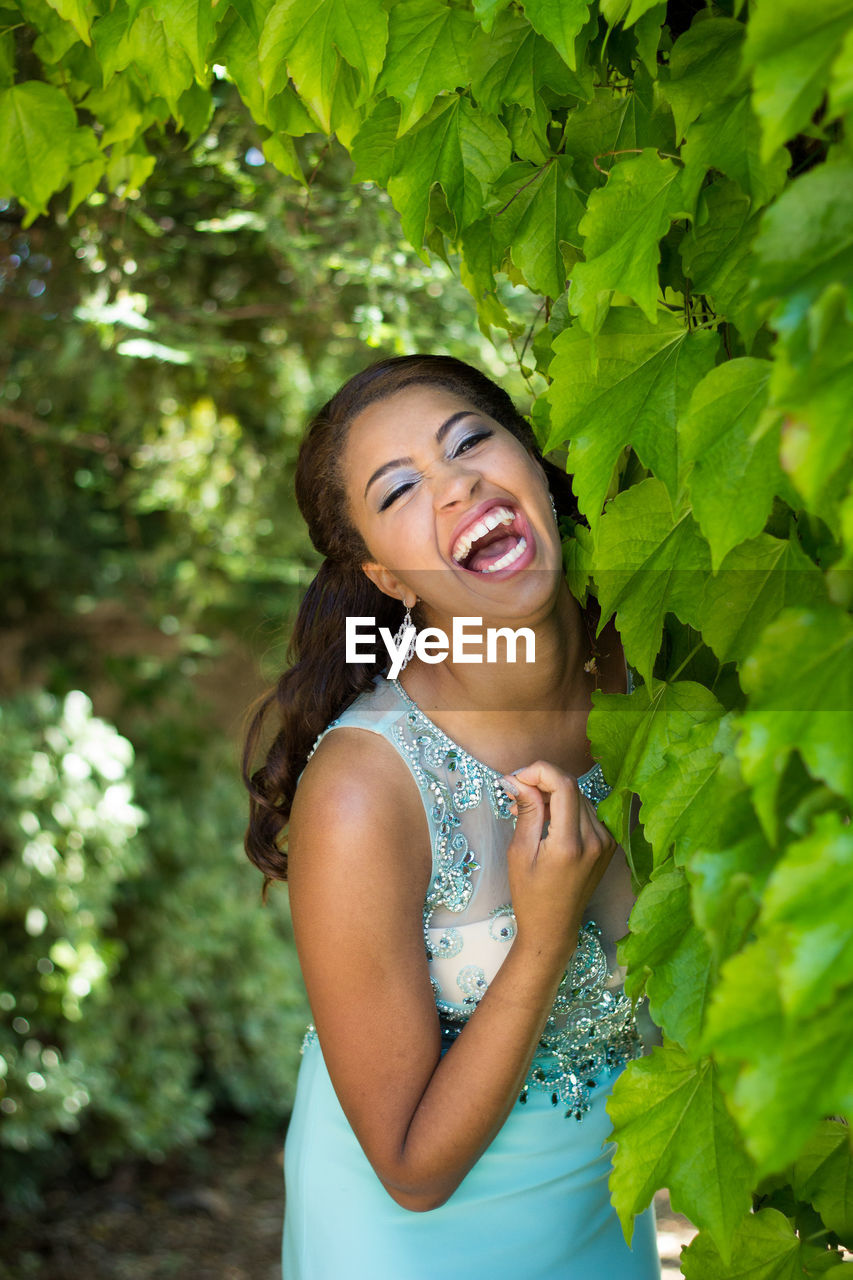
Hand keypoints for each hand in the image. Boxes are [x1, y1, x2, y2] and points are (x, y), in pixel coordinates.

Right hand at [500, 761, 616, 966]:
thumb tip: (518, 779)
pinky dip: (567, 808)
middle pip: (572, 788)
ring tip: (529, 809)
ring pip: (580, 798)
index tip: (517, 778)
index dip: (539, 771)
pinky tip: (549, 820)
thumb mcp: (520, 852)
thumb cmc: (530, 895)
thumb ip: (526, 811)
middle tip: (516, 793)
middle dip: (542, 782)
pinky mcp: (608, 844)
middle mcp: (595, 840)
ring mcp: (606, 842)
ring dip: (554, 794)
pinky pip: (587, 812)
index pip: (564, 785)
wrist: (554, 927)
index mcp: (571, 844)